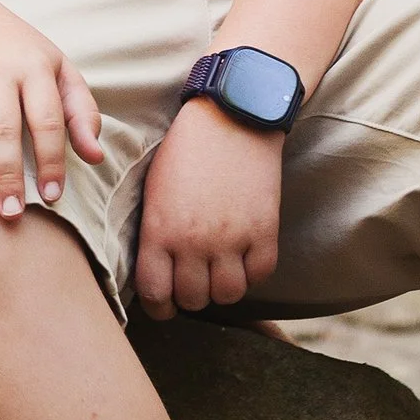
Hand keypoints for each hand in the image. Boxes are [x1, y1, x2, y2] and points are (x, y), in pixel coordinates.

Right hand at [0, 0, 102, 220]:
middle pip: (2, 126)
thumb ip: (81, 111)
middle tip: (11, 214)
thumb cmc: (15, 50)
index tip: (51, 197)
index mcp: (33, 67)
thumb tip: (96, 157)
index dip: (51, 160)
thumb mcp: (57, 68)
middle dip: (8, 172)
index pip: (47, 119)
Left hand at [134, 99, 285, 319]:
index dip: (159, 304)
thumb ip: (155, 235)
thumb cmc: (186, 148)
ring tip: (219, 268)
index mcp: (160, 230)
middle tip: (193, 278)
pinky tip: (243, 254)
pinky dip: (252, 271)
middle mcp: (195, 241)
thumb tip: (157, 274)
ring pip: (228, 294)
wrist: (232, 114)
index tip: (164, 299)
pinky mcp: (265, 229)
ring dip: (222, 286)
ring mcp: (233, 237)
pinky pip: (260, 274)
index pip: (155, 295)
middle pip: (193, 300)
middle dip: (190, 294)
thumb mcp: (154, 190)